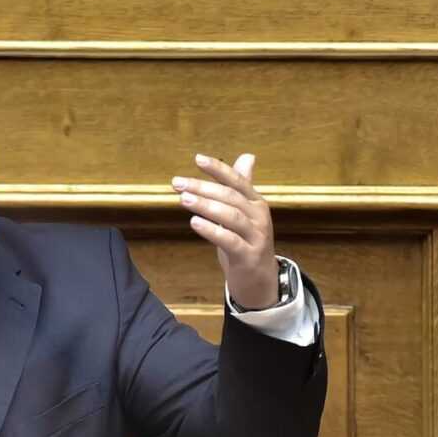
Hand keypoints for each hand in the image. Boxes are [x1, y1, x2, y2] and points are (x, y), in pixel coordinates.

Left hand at [172, 153, 277, 309]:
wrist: (260, 280)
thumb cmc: (247, 242)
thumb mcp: (244, 213)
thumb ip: (241, 187)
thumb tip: (247, 157)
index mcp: (256, 203)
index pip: (237, 181)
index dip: (218, 169)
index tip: (197, 159)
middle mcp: (259, 216)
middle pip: (230, 197)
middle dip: (203, 188)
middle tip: (178, 183)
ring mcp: (256, 237)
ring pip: (231, 216)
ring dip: (206, 206)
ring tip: (183, 199)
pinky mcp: (248, 256)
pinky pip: (230, 241)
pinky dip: (212, 231)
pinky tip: (195, 223)